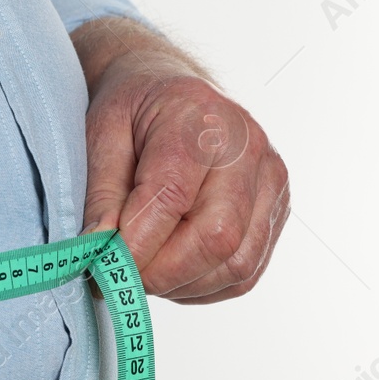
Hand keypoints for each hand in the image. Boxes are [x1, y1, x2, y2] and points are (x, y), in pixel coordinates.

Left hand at [73, 17, 289, 302]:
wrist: (178, 94)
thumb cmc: (136, 111)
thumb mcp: (101, 135)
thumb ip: (101, 194)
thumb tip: (100, 250)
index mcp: (201, 119)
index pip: (172, 198)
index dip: (136, 246)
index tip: (102, 269)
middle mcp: (249, 148)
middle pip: (217, 238)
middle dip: (162, 273)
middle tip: (121, 279)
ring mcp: (271, 181)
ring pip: (236, 265)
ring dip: (182, 285)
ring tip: (146, 270)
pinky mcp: (278, 211)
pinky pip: (246, 272)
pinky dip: (203, 285)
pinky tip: (174, 269)